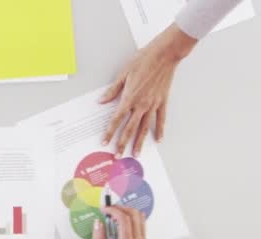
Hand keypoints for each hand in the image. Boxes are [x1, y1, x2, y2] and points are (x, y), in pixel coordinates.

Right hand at [93, 207, 146, 238]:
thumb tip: (98, 225)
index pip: (123, 220)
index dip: (113, 210)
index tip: (104, 210)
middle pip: (134, 214)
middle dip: (120, 208)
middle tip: (109, 209)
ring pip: (140, 218)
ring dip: (127, 212)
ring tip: (115, 215)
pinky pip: (141, 225)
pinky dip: (132, 219)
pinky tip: (122, 223)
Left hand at [100, 24, 196, 157]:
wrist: (165, 54)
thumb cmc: (143, 60)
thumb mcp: (123, 74)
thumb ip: (112, 90)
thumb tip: (101, 101)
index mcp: (129, 98)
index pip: (116, 119)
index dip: (109, 132)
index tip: (105, 142)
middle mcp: (141, 104)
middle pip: (130, 128)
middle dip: (122, 143)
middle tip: (118, 155)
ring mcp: (153, 104)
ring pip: (144, 128)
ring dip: (139, 142)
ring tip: (136, 154)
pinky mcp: (163, 101)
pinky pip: (161, 119)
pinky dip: (159, 130)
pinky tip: (158, 139)